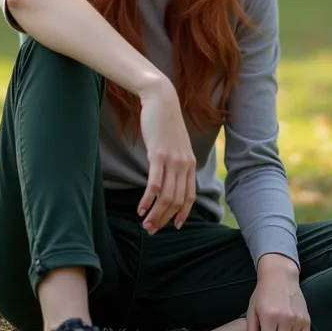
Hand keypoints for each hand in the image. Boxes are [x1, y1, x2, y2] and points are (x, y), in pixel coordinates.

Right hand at [138, 79, 196, 233]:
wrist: (162, 100)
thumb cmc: (165, 122)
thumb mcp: (176, 144)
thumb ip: (176, 160)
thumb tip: (169, 176)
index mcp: (190, 163)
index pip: (190, 196)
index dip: (183, 213)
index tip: (175, 226)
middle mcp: (185, 164)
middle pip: (177, 201)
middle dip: (165, 219)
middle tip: (152, 230)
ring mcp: (173, 160)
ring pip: (167, 197)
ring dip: (156, 214)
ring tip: (145, 223)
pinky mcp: (158, 155)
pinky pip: (155, 184)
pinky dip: (148, 200)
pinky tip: (140, 208)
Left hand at [247, 255, 309, 330]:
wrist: (280, 275)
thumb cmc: (264, 292)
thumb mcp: (252, 309)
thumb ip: (251, 329)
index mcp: (269, 317)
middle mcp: (285, 319)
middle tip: (272, 328)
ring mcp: (297, 320)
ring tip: (279, 327)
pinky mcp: (306, 320)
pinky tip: (289, 328)